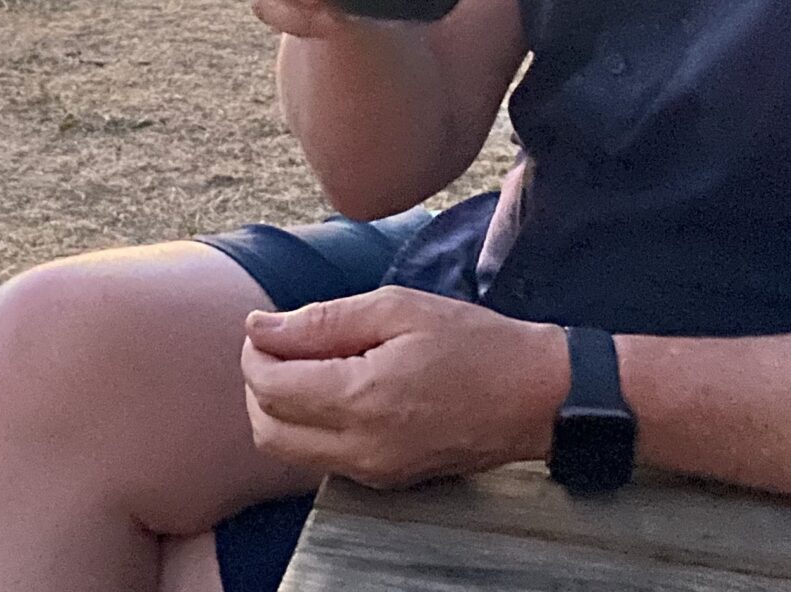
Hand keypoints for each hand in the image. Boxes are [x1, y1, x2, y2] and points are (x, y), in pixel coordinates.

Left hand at [239, 286, 568, 489]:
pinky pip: (319, 459)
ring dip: (278, 407)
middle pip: (266, 427)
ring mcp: (372, 472)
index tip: (268, 325)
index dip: (256, 351)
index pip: (270, 385)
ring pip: (287, 450)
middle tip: (279, 345)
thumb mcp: (398, 309)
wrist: (534, 397)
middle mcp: (360, 447)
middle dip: (258, 383)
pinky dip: (307, 426)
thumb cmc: (472, 343)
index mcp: (363, 398)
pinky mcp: (384, 481)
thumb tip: (261, 327)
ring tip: (305, 364)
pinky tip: (332, 390)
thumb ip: (322, 320)